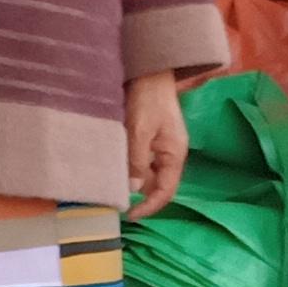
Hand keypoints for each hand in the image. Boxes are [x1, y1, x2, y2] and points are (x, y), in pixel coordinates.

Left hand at [126, 73, 192, 216]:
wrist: (149, 72)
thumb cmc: (147, 99)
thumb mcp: (140, 131)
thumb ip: (137, 160)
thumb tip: (134, 188)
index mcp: (175, 154)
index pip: (166, 191)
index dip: (150, 207)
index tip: (130, 214)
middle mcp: (171, 154)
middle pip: (157, 184)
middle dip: (139, 194)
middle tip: (115, 200)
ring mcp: (162, 146)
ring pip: (148, 172)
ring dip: (132, 179)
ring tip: (112, 184)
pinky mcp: (151, 138)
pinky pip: (142, 160)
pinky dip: (130, 166)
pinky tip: (115, 166)